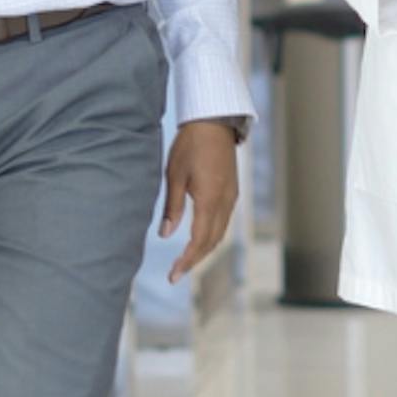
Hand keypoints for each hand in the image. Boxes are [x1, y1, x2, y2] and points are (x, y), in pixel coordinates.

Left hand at [158, 119, 242, 279]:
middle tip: (175, 274)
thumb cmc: (190, 145)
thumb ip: (172, 207)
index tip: (173, 275)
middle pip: (212, 242)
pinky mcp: (232, 191)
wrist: (214, 121)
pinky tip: (199, 238)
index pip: (199, 240)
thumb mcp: (175, 175)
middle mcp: (225, 202)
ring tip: (185, 260)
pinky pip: (224, 221)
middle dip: (194, 260)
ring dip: (204, 250)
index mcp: (209, 199)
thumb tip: (164, 235)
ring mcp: (231, 197)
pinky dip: (211, 236)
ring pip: (220, 233)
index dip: (187, 260)